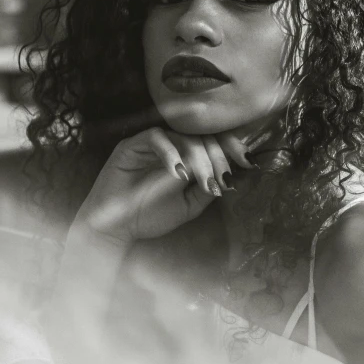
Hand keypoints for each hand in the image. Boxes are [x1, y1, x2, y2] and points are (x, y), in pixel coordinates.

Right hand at [73, 127, 253, 246]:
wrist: (116, 228)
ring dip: (197, 156)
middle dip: (216, 154)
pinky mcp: (132, 145)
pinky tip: (177, 173)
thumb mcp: (189, 205)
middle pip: (202, 136)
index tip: (246, 162)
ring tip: (201, 179)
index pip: (212, 141)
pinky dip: (170, 153)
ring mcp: (152, 143)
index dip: (230, 147)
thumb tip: (231, 175)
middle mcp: (171, 145)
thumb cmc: (150, 215)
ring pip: (182, 136)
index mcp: (186, 155)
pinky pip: (156, 138)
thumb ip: (207, 188)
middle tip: (221, 176)